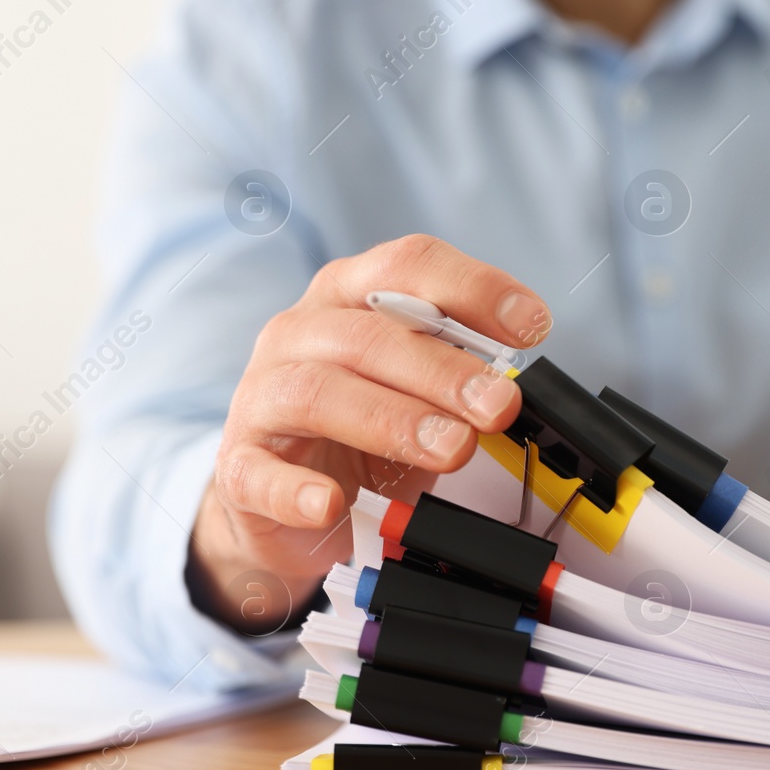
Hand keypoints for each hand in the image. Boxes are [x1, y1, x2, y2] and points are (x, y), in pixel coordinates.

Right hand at [190, 235, 551, 632]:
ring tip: (451, 449)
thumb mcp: (416, 392)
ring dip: (392, 420)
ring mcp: (260, 397)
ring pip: (317, 392)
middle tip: (498, 406)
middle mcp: (299, 334)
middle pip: (369, 335)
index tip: (529, 325)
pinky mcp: (239, 466)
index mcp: (347, 296)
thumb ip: (458, 375)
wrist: (284, 503)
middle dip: (445, 371)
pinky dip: (298, 490)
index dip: (472, 288)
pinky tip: (332, 504)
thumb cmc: (358, 434)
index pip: (406, 265)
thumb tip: (516, 383)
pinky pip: (260, 473)